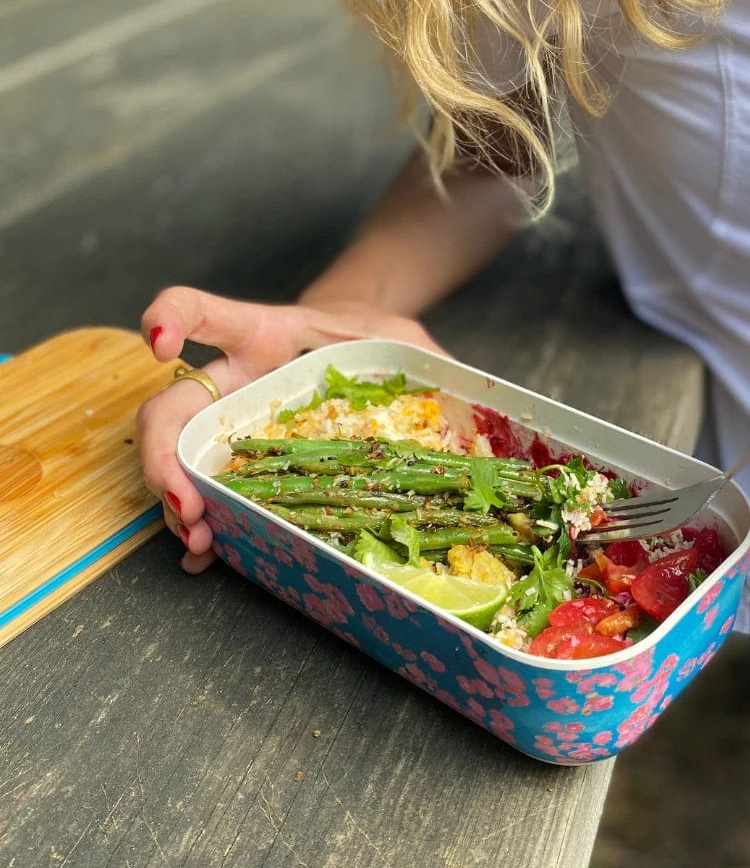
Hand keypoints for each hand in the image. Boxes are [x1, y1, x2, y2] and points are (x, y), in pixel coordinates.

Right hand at [136, 286, 445, 571]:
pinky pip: (214, 490)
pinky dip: (207, 524)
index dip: (171, 319)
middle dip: (164, 457)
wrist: (353, 347)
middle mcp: (235, 380)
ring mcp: (234, 424)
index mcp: (263, 336)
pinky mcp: (245, 460)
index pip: (204, 312)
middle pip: (173, 408)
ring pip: (181, 459)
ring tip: (202, 543)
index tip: (160, 343)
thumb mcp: (398, 338)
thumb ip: (424, 358)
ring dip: (180, 504)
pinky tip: (211, 555)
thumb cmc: (366, 336)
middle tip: (187, 503)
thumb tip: (470, 399)